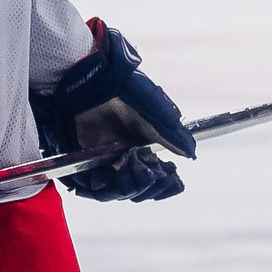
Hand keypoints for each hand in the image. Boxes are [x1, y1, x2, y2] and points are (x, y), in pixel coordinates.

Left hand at [33, 19, 196, 201]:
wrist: (97, 82)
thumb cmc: (128, 94)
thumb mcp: (156, 116)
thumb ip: (172, 136)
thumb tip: (190, 153)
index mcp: (140, 146)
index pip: (153, 175)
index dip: (163, 183)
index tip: (173, 181)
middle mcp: (121, 155)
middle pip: (134, 186)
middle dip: (147, 186)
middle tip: (153, 176)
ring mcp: (100, 158)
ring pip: (113, 189)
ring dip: (127, 187)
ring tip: (136, 175)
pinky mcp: (80, 158)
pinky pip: (89, 184)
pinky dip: (101, 186)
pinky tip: (113, 178)